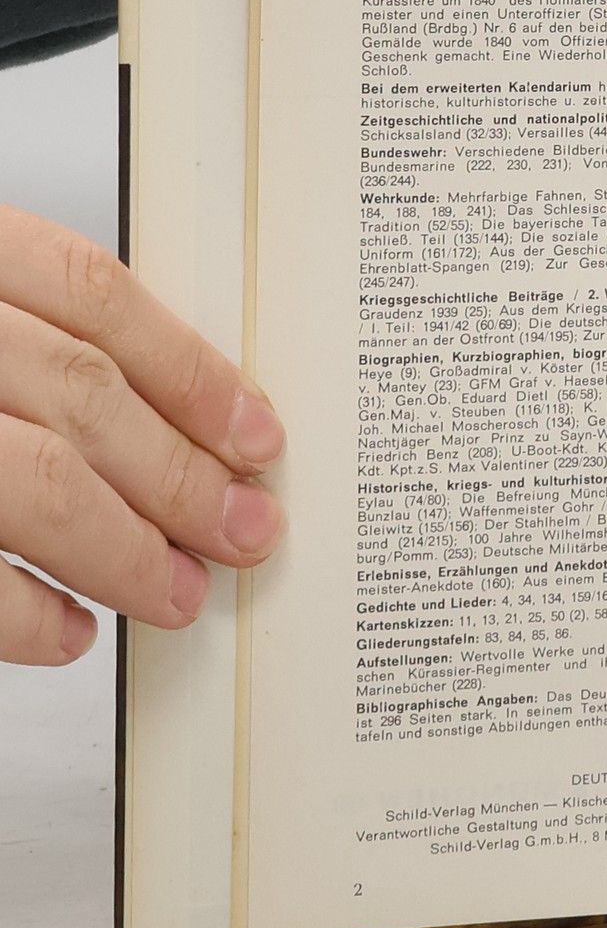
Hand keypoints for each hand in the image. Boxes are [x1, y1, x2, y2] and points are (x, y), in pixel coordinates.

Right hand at [0, 206, 285, 666]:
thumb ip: (47, 345)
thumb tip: (191, 425)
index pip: (91, 296)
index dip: (192, 372)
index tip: (261, 439)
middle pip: (82, 398)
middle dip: (183, 477)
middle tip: (248, 533)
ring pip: (36, 482)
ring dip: (126, 551)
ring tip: (178, 593)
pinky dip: (24, 612)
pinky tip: (70, 631)